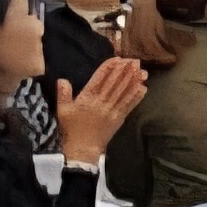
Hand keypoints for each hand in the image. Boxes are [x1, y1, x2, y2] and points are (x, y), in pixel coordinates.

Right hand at [58, 53, 147, 169]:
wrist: (82, 147)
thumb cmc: (71, 128)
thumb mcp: (62, 110)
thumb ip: (63, 94)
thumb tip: (62, 80)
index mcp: (87, 98)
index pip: (100, 79)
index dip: (109, 68)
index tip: (117, 59)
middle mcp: (101, 102)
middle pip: (115, 83)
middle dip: (125, 71)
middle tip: (134, 60)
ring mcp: (112, 110)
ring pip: (124, 92)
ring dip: (134, 81)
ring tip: (141, 70)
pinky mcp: (119, 118)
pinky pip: (129, 105)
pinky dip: (137, 96)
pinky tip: (143, 88)